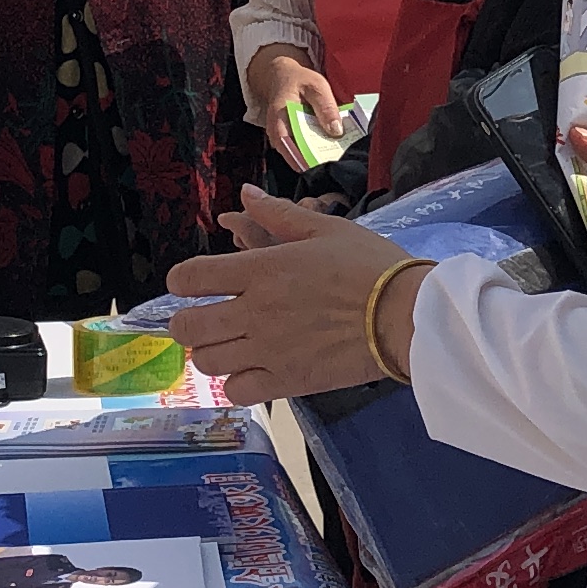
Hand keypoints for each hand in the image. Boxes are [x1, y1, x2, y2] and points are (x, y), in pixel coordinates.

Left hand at [164, 188, 421, 398]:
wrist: (406, 316)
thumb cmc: (369, 266)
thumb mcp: (325, 229)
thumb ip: (278, 214)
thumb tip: (244, 195)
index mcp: (261, 269)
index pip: (191, 277)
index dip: (180, 281)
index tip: (189, 284)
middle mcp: (255, 311)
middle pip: (188, 326)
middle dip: (185, 322)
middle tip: (202, 320)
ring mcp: (267, 350)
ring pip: (206, 362)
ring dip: (210, 353)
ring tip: (228, 346)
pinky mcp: (286, 382)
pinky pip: (236, 392)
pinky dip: (236, 384)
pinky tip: (250, 371)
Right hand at [246, 48, 344, 161]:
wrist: (282, 78)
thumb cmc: (299, 81)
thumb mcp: (317, 86)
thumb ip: (326, 106)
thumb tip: (336, 131)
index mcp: (280, 115)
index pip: (286, 141)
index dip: (301, 157)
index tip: (317, 165)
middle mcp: (275, 130)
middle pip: (293, 153)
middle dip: (312, 162)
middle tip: (331, 166)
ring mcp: (280, 137)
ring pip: (296, 155)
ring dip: (313, 160)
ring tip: (331, 162)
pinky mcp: (287, 140)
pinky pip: (299, 151)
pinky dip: (312, 154)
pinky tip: (327, 154)